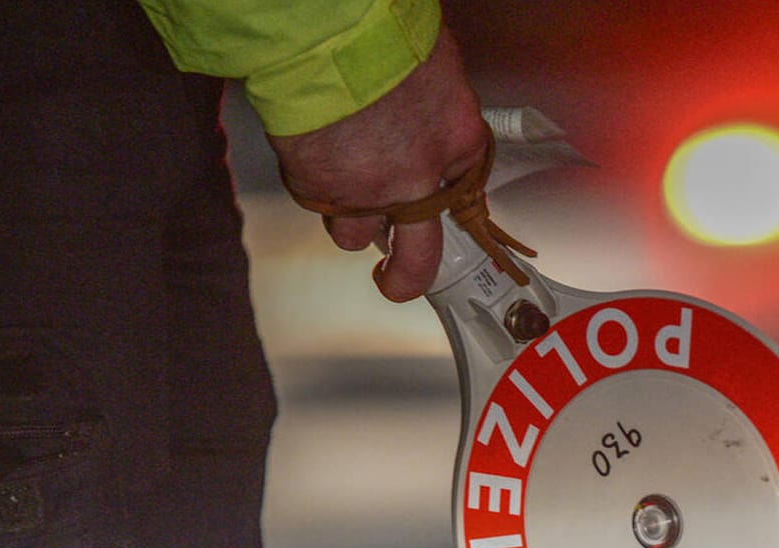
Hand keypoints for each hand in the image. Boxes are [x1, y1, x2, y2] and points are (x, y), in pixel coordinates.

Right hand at [266, 28, 485, 301]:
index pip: (465, 189)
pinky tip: (313, 152)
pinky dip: (315, 184)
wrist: (329, 35)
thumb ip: (435, 103)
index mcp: (459, 143)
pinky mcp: (319, 190)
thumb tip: (423, 109)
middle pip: (417, 259)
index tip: (438, 196)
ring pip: (354, 233)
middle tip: (394, 280)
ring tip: (339, 181)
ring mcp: (367, 195)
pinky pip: (318, 203)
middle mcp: (418, 183)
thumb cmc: (384, 35)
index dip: (445, 191)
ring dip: (349, 216)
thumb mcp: (436, 66)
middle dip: (405, 277)